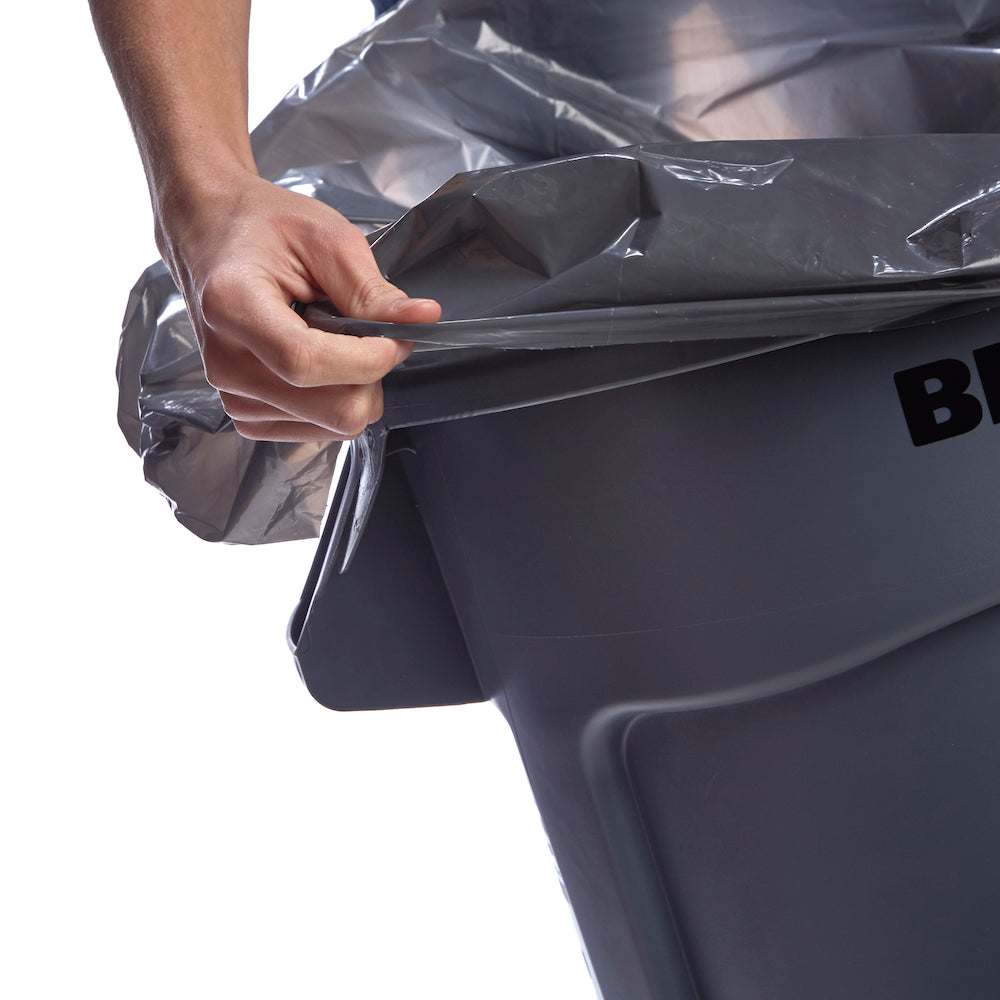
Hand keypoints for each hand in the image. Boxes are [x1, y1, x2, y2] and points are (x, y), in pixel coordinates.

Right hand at [156, 171, 440, 440]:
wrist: (211, 234)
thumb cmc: (263, 229)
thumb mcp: (326, 239)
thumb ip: (372, 289)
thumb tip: (422, 318)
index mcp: (232, 308)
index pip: (310, 364)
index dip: (369, 360)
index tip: (397, 338)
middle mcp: (226, 364)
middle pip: (334, 409)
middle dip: (370, 376)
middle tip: (365, 335)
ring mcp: (234, 396)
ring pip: (334, 425)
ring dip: (352, 386)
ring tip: (328, 339)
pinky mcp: (248, 416)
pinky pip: (318, 431)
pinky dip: (334, 400)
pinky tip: (316, 361)